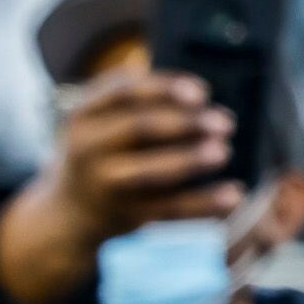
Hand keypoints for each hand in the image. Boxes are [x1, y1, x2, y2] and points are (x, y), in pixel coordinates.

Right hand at [0, 70, 237, 303]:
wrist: (69, 210)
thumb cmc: (105, 145)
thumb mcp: (104, 118)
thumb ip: (139, 99)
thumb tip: (201, 93)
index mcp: (85, 115)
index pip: (124, 92)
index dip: (165, 88)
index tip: (201, 92)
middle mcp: (89, 149)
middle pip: (140, 129)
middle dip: (185, 123)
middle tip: (226, 122)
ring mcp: (106, 185)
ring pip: (152, 172)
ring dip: (191, 161)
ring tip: (224, 151)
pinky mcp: (127, 214)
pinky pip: (170, 209)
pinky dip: (204, 203)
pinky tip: (234, 196)